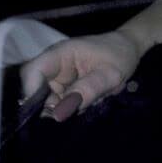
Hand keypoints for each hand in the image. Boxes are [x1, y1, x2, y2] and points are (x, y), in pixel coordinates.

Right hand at [19, 31, 141, 121]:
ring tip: (90, 102)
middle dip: (52, 106)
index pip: (32, 71)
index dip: (32, 91)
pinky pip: (60, 104)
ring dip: (65, 109)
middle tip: (76, 110)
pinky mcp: (64, 89)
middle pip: (36, 91)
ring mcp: (57, 78)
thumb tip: (61, 112)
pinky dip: (71, 109)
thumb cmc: (120, 55)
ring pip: (47, 102)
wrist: (129, 50)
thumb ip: (88, 89)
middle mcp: (54, 66)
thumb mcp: (111, 73)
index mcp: (61, 54)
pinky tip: (89, 103)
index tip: (48, 109)